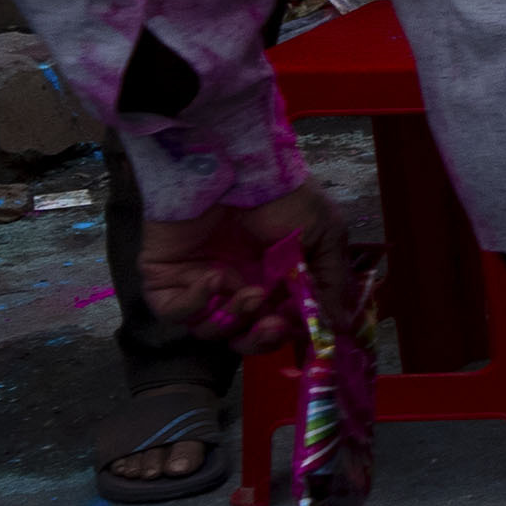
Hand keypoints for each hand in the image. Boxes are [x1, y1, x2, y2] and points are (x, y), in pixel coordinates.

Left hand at [135, 184, 346, 355]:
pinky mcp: (166, 277)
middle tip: (271, 325)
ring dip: (232, 320)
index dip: (285, 335)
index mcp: (273, 279)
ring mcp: (199, 283)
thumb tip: (339, 328)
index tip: (296, 328)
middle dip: (258, 340)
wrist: (234, 165)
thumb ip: (330, 284)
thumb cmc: (282, 194)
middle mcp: (236, 283)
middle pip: (241, 338)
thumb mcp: (323, 237)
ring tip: (248, 292)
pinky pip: (175, 313)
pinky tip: (213, 278)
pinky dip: (195, 305)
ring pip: (210, 332)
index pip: (275, 325)